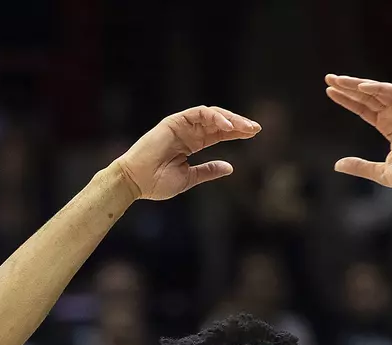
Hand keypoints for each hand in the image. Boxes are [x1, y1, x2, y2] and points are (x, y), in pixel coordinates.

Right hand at [113, 106, 260, 201]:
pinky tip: (227, 126)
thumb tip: (230, 167)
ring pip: (211, 115)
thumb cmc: (157, 183)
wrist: (136, 181)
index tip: (254, 135)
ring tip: (246, 127)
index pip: (218, 134)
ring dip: (230, 119)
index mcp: (192, 144)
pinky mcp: (175, 121)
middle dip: (238, 124)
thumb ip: (208, 171)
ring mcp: (181, 125)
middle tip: (256, 129)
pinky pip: (199, 113)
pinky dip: (214, 117)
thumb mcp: (190, 178)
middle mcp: (188, 132)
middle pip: (218, 123)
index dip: (236, 133)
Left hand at [326, 76, 391, 197]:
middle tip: (329, 78)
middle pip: (369, 97)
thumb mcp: (380, 172)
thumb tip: (337, 165)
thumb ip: (360, 166)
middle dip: (349, 87)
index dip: (348, 100)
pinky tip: (362, 88)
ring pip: (380, 91)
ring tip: (340, 80)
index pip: (364, 108)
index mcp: (388, 127)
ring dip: (360, 84)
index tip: (329, 92)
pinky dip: (380, 88)